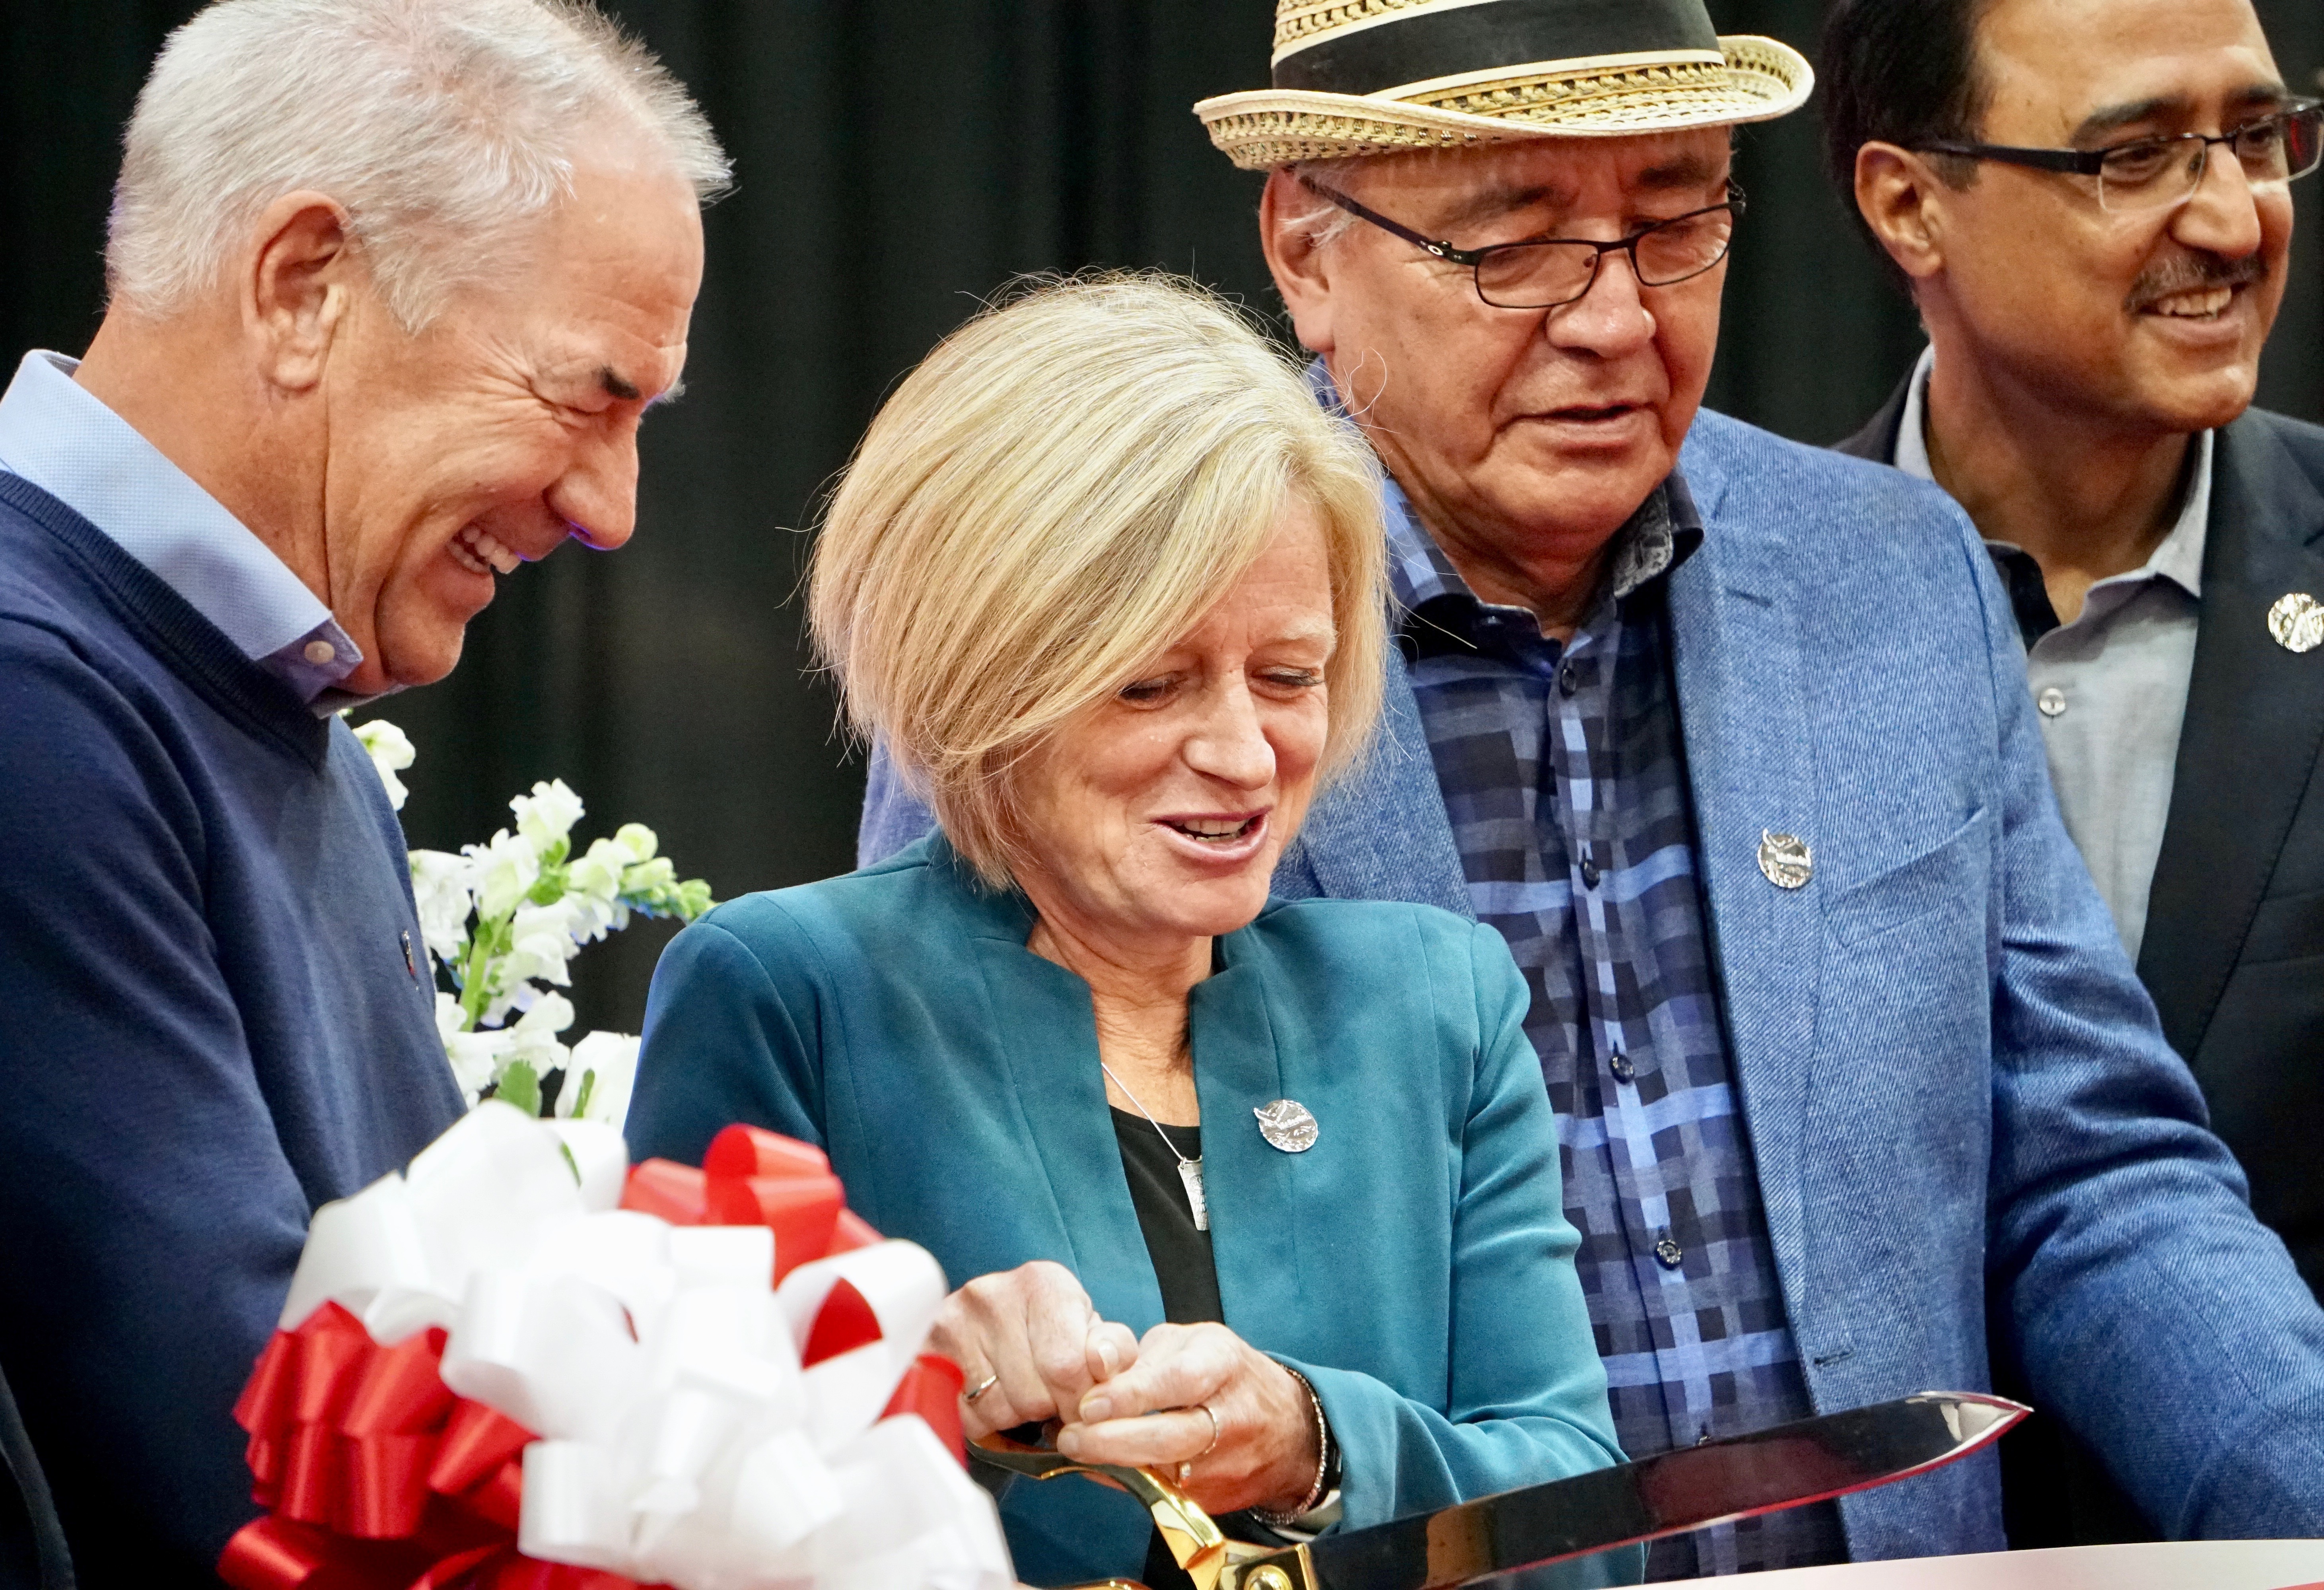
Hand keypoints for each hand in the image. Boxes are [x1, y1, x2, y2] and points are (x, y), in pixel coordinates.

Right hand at [928, 1261, 1140, 1440]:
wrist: (997, 1325)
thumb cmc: (1056, 1334)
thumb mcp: (1094, 1336)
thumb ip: (1116, 1351)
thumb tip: (1102, 1364)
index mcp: (1044, 1283)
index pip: (1067, 1366)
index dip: (1080, 1402)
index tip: (1081, 1406)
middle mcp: (993, 1293)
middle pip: (1031, 1393)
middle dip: (1048, 1409)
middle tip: (1049, 1397)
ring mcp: (953, 1321)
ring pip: (996, 1409)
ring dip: (1014, 1415)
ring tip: (1019, 1391)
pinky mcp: (926, 1352)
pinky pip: (963, 1415)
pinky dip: (983, 1420)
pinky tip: (992, 1396)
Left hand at [1055, 1321, 1320, 1516]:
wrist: (1288, 1430)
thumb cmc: (1226, 1374)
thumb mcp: (1192, 1343)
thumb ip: (1142, 1355)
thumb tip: (1094, 1373)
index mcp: (1223, 1365)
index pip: (1177, 1382)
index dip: (1131, 1395)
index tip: (1090, 1403)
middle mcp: (1230, 1418)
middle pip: (1169, 1440)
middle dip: (1112, 1441)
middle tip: (1071, 1435)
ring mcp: (1223, 1466)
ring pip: (1161, 1474)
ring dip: (1112, 1465)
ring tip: (1076, 1449)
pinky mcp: (1212, 1500)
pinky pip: (1160, 1493)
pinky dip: (1126, 1480)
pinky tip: (1100, 1464)